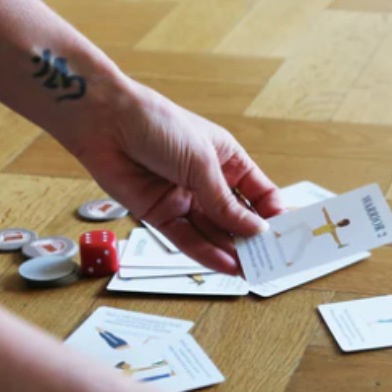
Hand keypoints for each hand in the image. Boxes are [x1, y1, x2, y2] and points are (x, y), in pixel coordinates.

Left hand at [65, 75, 283, 273]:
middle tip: (269, 260)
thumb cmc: (157, 124)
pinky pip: (188, 239)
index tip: (285, 234)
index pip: (259, 193)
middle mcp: (207, 182)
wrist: (105, 122)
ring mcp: (184, 199)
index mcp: (226, 159)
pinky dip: (206, 253)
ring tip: (251, 269)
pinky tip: (226, 264)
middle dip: (252, 239)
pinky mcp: (160, 215)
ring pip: (213, 232)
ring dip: (231, 251)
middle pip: (236, 218)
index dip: (273, 214)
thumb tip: (255, 230)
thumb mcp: (202, 162)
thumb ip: (226, 202)